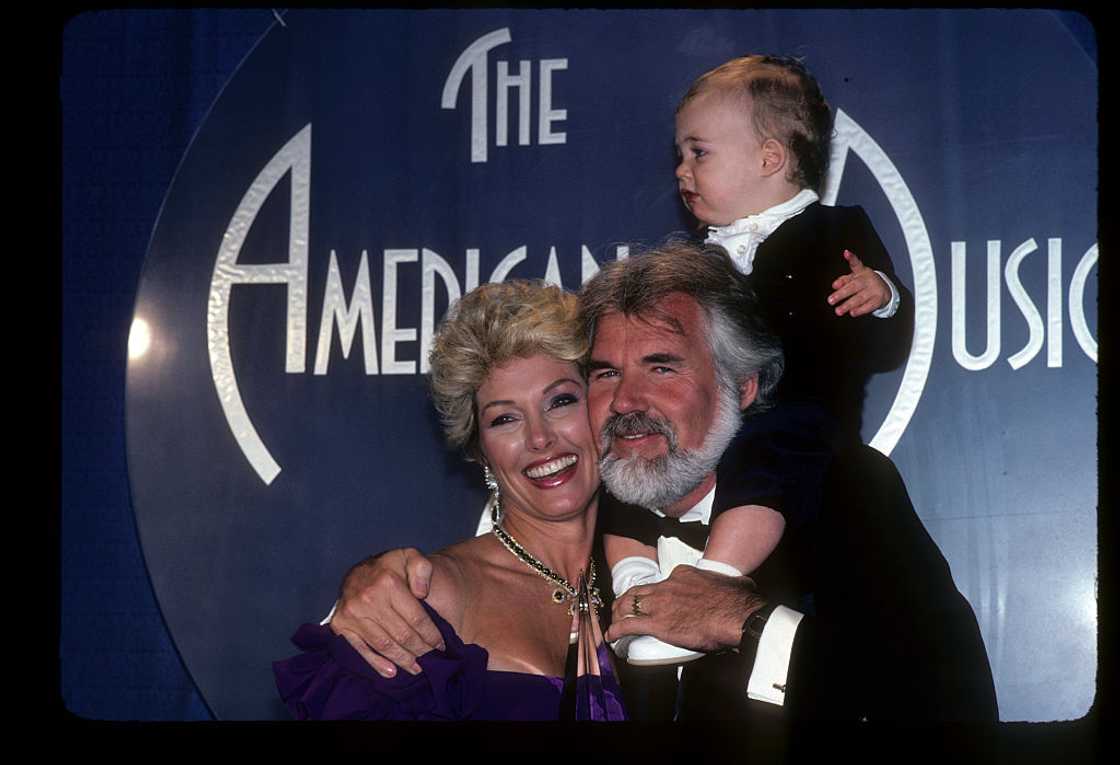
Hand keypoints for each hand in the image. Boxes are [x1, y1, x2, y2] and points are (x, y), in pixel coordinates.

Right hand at [329, 548, 443, 677]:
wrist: (364, 569)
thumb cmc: (392, 566)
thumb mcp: (411, 556)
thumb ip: (423, 568)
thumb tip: (421, 593)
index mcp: (388, 582)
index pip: (416, 618)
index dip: (431, 634)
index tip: (441, 645)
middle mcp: (368, 598)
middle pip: (401, 634)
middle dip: (420, 650)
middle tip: (431, 659)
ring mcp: (352, 613)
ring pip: (384, 644)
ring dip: (403, 660)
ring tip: (417, 668)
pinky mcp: (340, 624)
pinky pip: (360, 649)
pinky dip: (376, 663)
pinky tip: (391, 672)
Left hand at [604, 565, 765, 651]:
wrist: (736, 615)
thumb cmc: (737, 601)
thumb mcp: (732, 582)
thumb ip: (729, 582)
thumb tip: (740, 583)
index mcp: (683, 574)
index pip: (662, 581)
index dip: (655, 592)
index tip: (656, 600)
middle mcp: (667, 585)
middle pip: (639, 591)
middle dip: (627, 600)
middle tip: (622, 608)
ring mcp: (660, 603)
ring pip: (629, 605)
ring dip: (618, 614)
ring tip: (614, 621)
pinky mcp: (657, 623)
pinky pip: (629, 625)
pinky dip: (616, 630)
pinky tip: (611, 636)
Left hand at [828, 250, 889, 316]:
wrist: (885, 290)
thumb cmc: (864, 283)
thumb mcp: (855, 278)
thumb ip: (843, 280)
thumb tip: (834, 285)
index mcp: (862, 271)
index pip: (856, 264)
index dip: (851, 258)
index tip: (846, 253)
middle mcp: (868, 279)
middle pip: (854, 286)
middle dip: (841, 294)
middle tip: (830, 300)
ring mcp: (874, 289)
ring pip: (859, 298)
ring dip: (848, 305)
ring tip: (838, 311)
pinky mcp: (878, 300)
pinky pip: (869, 306)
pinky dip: (860, 310)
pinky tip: (852, 312)